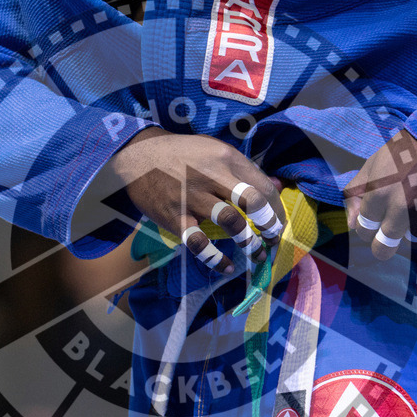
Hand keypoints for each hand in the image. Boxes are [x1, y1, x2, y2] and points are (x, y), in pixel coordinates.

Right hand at [109, 128, 285, 273]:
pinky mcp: (175, 216)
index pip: (262, 186)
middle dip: (269, 226)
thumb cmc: (182, 153)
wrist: (138, 155)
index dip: (277, 209)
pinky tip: (228, 266)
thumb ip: (245, 169)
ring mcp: (192, 196)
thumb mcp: (215, 150)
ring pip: (231, 223)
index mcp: (226, 157)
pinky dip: (216, 259)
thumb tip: (278, 186)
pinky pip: (199, 243)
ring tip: (256, 255)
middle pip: (253, 202)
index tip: (278, 224)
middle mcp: (212, 175)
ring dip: (249, 243)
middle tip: (273, 240)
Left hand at [343, 130, 416, 259]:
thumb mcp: (373, 164)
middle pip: (383, 248)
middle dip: (383, 244)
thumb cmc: (407, 150)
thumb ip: (355, 194)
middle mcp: (401, 210)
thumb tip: (351, 225)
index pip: (364, 229)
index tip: (375, 220)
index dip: (368, 226)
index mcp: (378, 195)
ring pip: (414, 240)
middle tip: (391, 233)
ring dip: (415, 228)